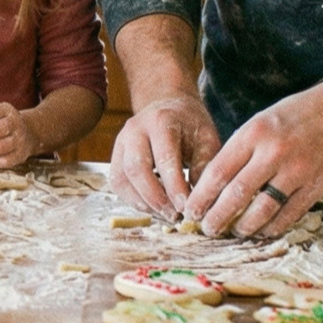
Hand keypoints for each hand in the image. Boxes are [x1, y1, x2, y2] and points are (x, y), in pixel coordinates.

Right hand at [107, 94, 219, 217]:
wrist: (168, 107)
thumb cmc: (191, 126)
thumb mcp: (207, 139)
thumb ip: (204, 167)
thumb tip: (197, 202)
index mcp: (161, 121)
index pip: (164, 158)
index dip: (174, 186)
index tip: (186, 208)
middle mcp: (135, 129)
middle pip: (136, 168)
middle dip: (155, 198)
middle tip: (175, 216)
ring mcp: (121, 141)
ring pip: (122, 178)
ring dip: (143, 202)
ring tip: (165, 214)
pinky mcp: (115, 155)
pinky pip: (117, 182)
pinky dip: (133, 199)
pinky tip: (153, 207)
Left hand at [185, 86, 322, 237]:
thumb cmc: (294, 116)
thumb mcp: (260, 122)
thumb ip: (239, 151)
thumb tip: (213, 185)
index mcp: (253, 133)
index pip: (218, 172)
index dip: (201, 197)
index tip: (191, 211)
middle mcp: (273, 152)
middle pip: (237, 194)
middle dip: (217, 217)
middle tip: (207, 229)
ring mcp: (297, 171)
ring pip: (263, 210)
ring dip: (244, 227)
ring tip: (233, 232)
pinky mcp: (316, 186)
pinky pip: (289, 215)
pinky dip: (273, 227)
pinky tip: (262, 231)